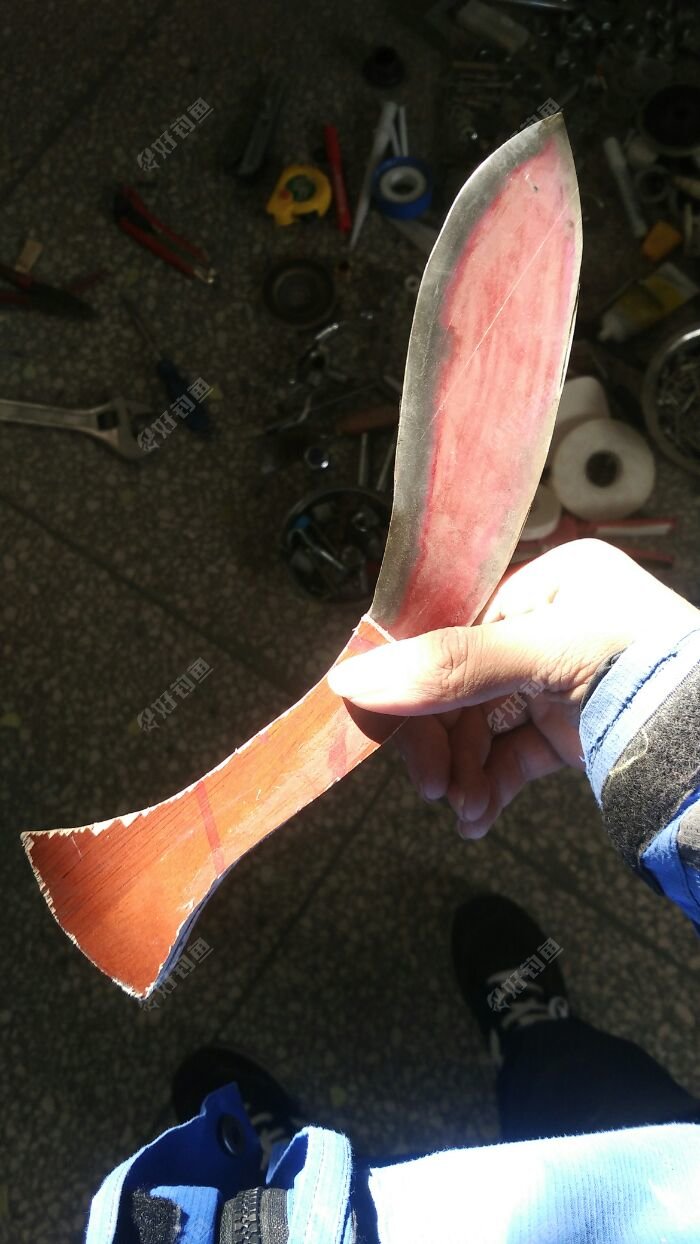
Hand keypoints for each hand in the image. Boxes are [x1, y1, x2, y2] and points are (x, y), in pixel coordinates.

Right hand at [328, 540, 698, 839]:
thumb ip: (451, 667)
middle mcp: (551, 627)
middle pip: (459, 683)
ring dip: (464, 774)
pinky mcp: (567, 731)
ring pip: (479, 727)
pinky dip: (487, 789)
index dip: (413, 675)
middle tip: (431, 785)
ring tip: (464, 810)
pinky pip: (508, 758)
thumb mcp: (545, 655)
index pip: (453, 626)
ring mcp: (557, 681)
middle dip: (443, 740)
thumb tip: (353, 680)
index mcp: (550, 582)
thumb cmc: (650, 669)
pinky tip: (477, 818)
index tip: (380, 722)